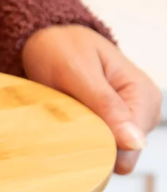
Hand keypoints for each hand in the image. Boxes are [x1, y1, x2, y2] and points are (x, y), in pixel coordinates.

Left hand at [22, 25, 161, 174]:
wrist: (47, 37)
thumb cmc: (62, 48)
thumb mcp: (78, 73)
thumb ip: (106, 106)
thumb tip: (136, 143)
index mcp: (143, 94)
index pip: (132, 145)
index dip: (101, 147)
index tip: (72, 134)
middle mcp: (143, 109)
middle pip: (122, 153)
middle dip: (92, 143)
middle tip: (66, 119)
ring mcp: (127, 118)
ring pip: (108, 152)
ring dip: (83, 139)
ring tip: (66, 114)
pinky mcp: (110, 123)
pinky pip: (98, 144)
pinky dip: (80, 136)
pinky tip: (68, 120)